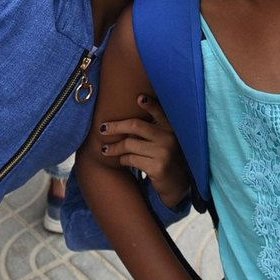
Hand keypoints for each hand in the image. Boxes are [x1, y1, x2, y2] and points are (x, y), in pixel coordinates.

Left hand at [98, 93, 190, 207]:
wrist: (176, 182)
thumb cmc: (164, 156)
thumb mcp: (163, 139)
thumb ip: (150, 129)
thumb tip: (121, 122)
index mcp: (170, 128)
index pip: (160, 112)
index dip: (150, 104)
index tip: (138, 97)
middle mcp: (169, 138)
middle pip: (136, 126)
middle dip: (116, 126)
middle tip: (102, 129)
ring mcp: (164, 153)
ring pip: (129, 144)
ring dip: (114, 148)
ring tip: (106, 150)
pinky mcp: (158, 168)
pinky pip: (131, 159)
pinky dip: (123, 160)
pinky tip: (122, 160)